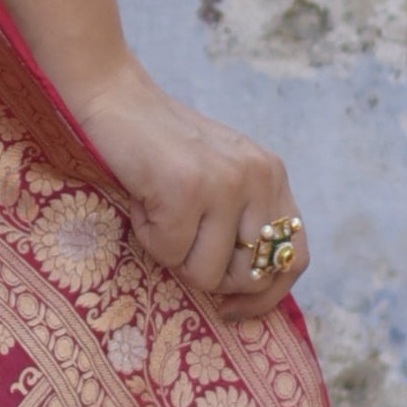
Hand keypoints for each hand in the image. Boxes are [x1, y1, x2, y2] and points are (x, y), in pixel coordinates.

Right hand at [50, 54, 308, 314]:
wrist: (109, 96)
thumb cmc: (155, 146)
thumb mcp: (216, 177)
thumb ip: (240, 218)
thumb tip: (248, 290)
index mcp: (271, 176)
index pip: (297, 257)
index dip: (267, 295)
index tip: (232, 309)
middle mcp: (258, 177)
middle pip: (248, 276)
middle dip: (206, 275)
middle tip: (176, 245)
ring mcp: (225, 182)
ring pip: (207, 273)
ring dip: (170, 255)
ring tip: (156, 213)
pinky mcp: (187, 188)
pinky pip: (169, 253)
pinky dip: (146, 236)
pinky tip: (140, 202)